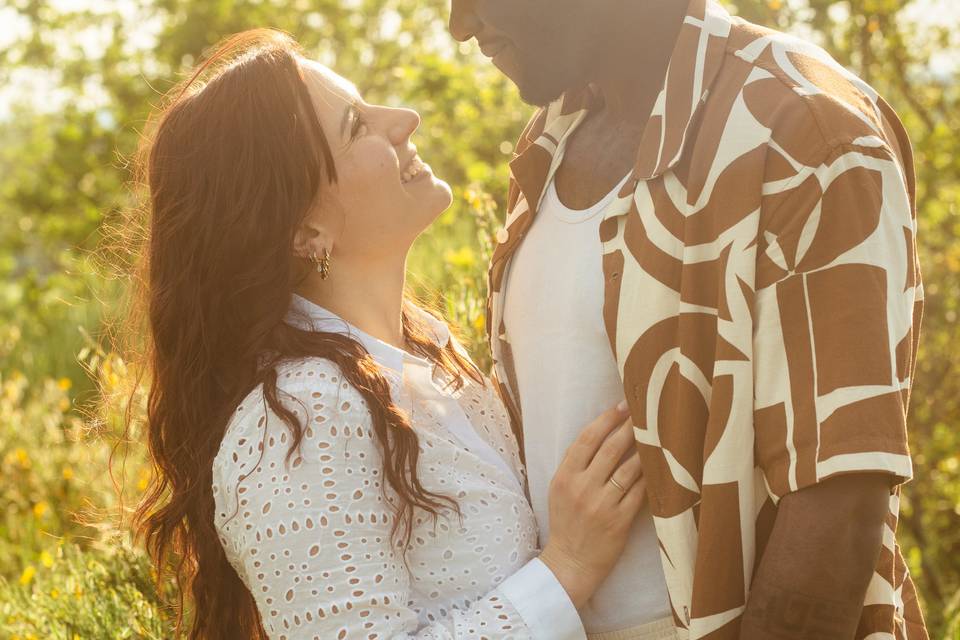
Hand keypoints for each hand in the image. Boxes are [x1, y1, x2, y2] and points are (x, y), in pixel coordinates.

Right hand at [538, 402, 646, 608]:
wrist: (571, 562)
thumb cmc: (566, 521)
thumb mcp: (560, 489)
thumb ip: (575, 463)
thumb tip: (600, 432)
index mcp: (564, 477)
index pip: (587, 440)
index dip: (606, 420)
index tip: (621, 406)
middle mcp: (582, 488)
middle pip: (610, 449)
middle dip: (629, 427)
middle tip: (644, 411)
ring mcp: (602, 505)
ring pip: (628, 469)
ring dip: (644, 449)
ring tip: (657, 433)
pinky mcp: (619, 521)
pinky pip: (639, 492)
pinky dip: (650, 477)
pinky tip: (660, 464)